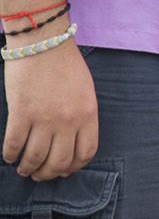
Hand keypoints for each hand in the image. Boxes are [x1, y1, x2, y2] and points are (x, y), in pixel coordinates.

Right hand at [3, 41, 97, 180]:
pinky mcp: (21, 113)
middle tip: (39, 175)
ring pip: (35, 158)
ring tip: (23, 168)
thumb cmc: (66, 66)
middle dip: (48, 174)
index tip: (63, 170)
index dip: (73, 167)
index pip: (85, 153)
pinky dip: (10, 155)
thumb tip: (70, 144)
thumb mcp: (85, 92)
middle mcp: (68, 120)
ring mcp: (44, 118)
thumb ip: (81, 117)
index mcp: (88, 114)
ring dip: (27, 169)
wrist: (44, 43)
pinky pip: (14, 145)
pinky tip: (9, 156)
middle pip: (59, 162)